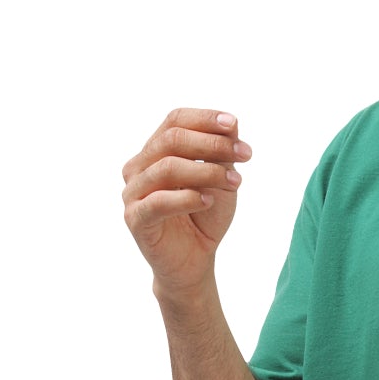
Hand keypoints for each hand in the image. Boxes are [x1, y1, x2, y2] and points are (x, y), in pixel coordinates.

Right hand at [122, 107, 251, 294]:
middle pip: (171, 139)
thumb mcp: (219, 179)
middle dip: (212, 144)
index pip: (174, 121)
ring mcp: (133, 193)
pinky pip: (158, 202)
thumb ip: (221, 153)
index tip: (235, 125)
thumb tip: (232, 123)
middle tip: (245, 155)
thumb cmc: (205, 217)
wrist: (194, 261)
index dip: (204, 118)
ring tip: (235, 181)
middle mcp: (139, 167)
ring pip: (167, 167)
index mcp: (155, 152)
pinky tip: (209, 200)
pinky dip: (188, 198)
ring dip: (207, 171)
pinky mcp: (135, 219)